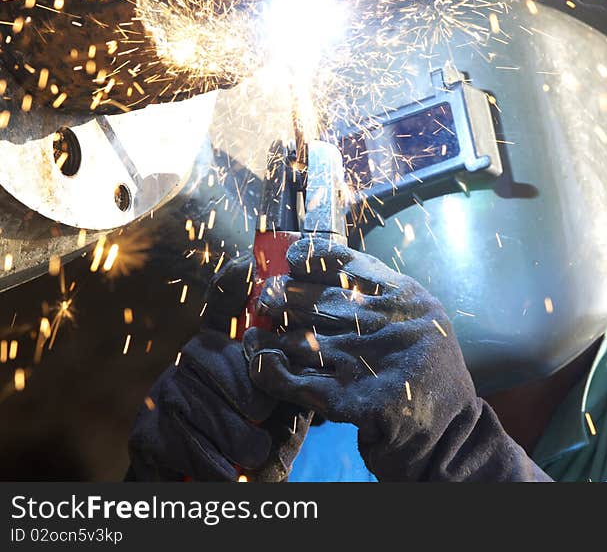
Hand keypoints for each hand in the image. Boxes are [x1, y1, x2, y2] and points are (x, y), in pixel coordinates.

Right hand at [127, 256, 311, 481]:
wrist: (212, 491)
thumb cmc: (262, 440)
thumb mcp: (287, 407)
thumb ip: (293, 378)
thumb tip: (309, 345)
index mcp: (229, 348)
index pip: (224, 304)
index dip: (232, 282)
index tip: (246, 265)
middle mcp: (192, 361)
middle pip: (209, 354)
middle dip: (241, 385)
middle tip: (262, 412)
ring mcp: (166, 394)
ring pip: (196, 401)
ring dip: (231, 433)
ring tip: (255, 451)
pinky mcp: (147, 432)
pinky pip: (179, 441)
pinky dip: (209, 463)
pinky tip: (228, 473)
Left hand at [243, 238, 550, 481]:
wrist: (450, 433)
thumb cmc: (425, 371)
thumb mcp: (418, 318)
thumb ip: (381, 295)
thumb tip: (326, 272)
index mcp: (406, 298)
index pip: (349, 264)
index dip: (313, 258)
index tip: (291, 257)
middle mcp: (390, 324)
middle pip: (320, 300)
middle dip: (285, 296)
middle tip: (264, 296)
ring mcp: (371, 363)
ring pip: (304, 338)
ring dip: (272, 333)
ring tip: (253, 330)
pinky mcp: (353, 401)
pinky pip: (299, 382)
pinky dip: (273, 371)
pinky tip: (259, 362)